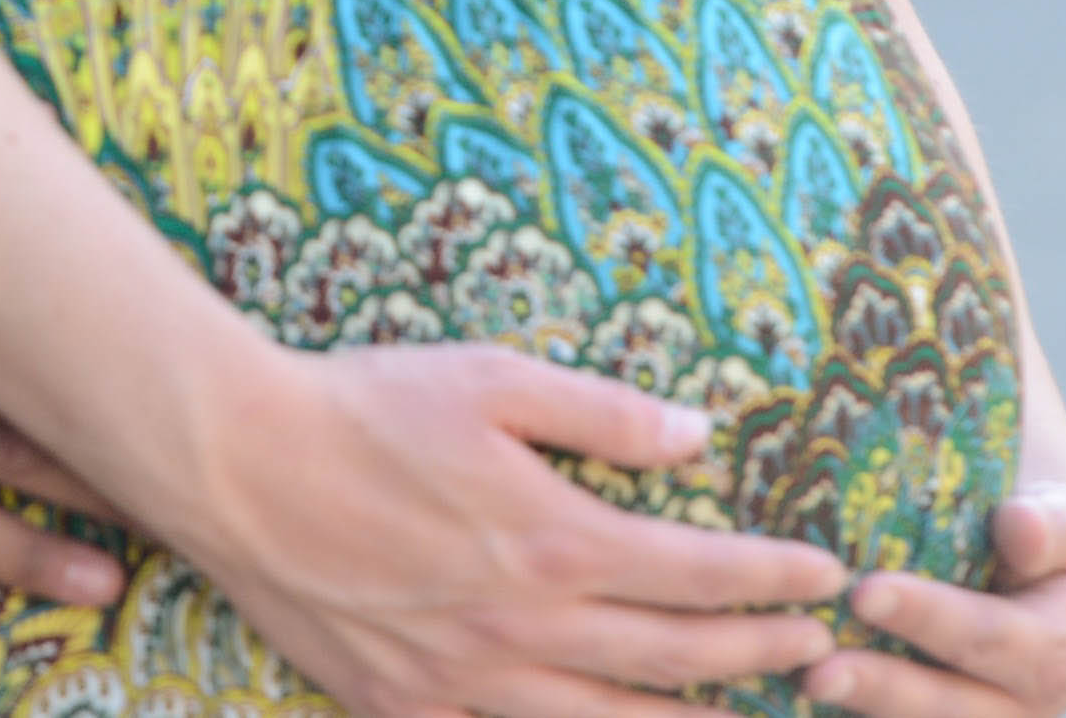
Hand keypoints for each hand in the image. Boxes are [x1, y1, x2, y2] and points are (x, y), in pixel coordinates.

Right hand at [166, 343, 851, 717]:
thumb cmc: (365, 407)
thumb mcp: (493, 379)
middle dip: (761, 656)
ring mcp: (469, 680)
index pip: (700, 574)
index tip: (828, 576)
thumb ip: (604, 413)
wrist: (238, 467)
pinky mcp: (410, 707)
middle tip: (820, 653)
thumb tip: (701, 435)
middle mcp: (527, 627)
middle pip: (676, 661)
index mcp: (557, 541)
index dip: (775, 579)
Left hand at [801, 481, 1065, 714]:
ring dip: (869, 708)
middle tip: (819, 667)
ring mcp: (990, 707)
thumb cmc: (1035, 495)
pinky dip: (854, 713)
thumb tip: (1021, 529)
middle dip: (892, 688)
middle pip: (967, 708)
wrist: (1012, 514)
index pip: (1008, 640)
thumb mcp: (1063, 498)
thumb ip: (1056, 520)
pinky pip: (902, 717)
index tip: (867, 593)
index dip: (938, 622)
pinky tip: (797, 694)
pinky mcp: (940, 707)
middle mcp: (1039, 692)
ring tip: (807, 682)